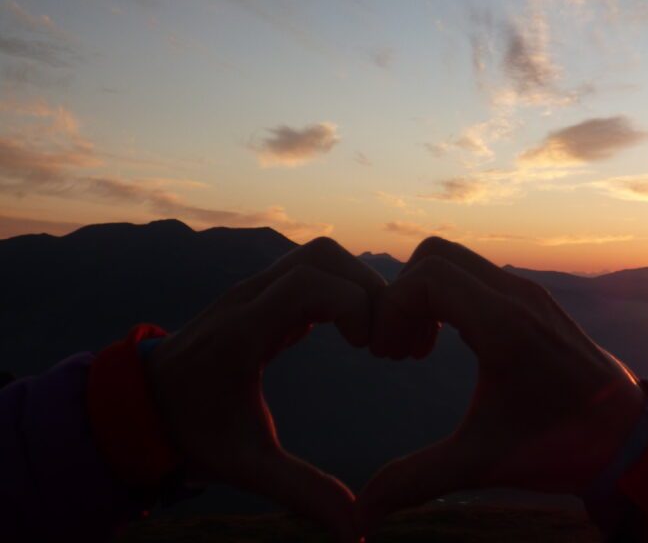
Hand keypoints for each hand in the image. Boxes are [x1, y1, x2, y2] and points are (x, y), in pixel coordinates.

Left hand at [144, 237, 383, 540]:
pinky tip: (356, 333)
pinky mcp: (265, 295)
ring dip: (358, 285)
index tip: (370, 348)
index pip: (307, 282)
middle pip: (322, 256)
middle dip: (367, 288)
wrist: (139, 407)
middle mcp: (249, 299)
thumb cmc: (191, 434)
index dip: (353, 303)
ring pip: (320, 256)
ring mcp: (256, 291)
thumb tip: (355, 532)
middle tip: (385, 340)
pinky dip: (343, 291)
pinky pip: (313, 272)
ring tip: (376, 336)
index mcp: (243, 332)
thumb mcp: (246, 465)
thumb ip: (301, 491)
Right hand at [358, 237, 645, 528]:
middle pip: (435, 256)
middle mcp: (517, 297)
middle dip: (403, 297)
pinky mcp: (534, 300)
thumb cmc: (561, 445)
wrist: (629, 435)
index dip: (392, 309)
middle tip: (397, 350)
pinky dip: (450, 297)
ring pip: (457, 261)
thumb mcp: (484, 462)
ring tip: (419, 349)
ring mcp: (529, 294)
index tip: (387, 355)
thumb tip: (362, 512)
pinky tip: (450, 344)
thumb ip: (417, 479)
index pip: (427, 278)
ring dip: (426, 295)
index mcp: (504, 327)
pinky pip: (477, 275)